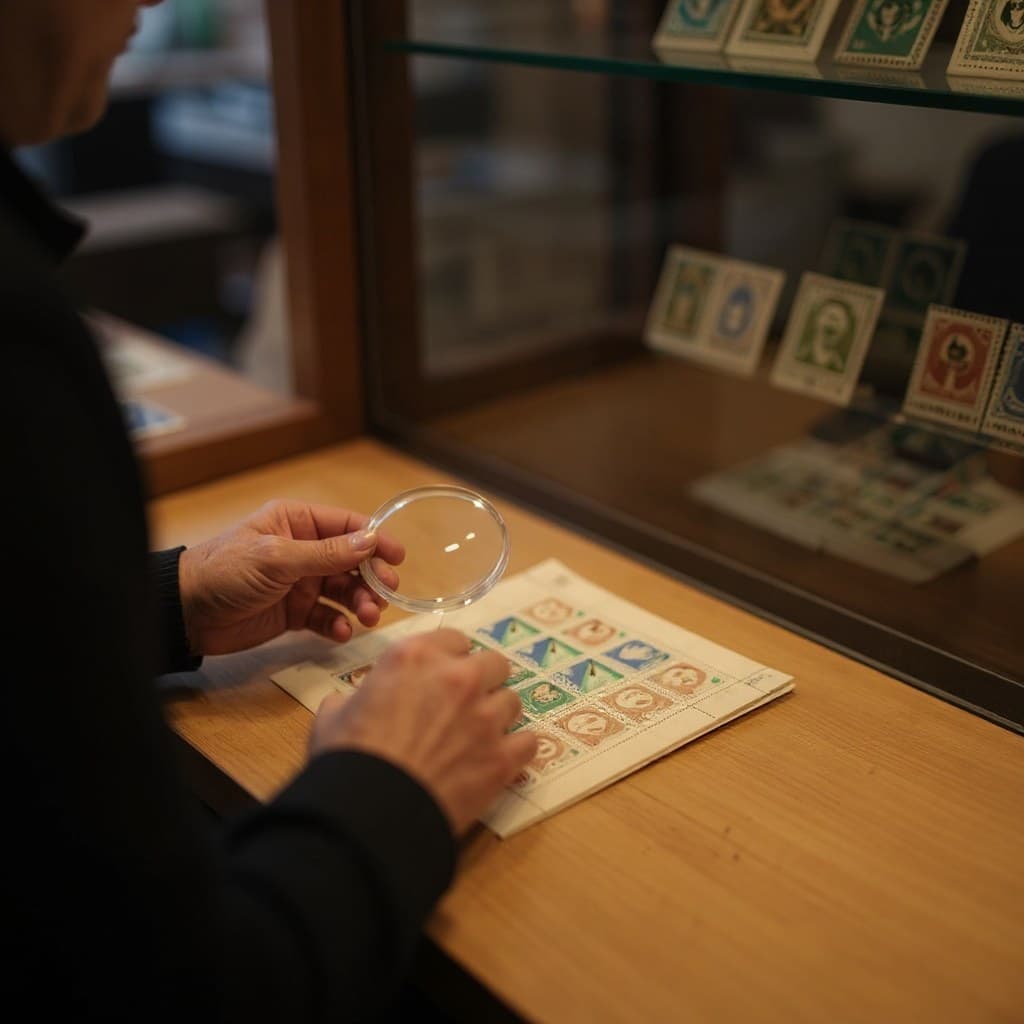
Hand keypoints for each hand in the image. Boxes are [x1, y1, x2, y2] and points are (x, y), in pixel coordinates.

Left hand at [178, 500, 404, 655]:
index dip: (376, 541)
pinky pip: (327, 616)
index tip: (398, 558)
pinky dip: (338, 624)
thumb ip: (326, 553)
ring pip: (345, 590)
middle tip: (385, 595)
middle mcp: (304, 550)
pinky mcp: (295, 613)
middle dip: (371, 578)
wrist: (185, 614)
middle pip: (353, 561)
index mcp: (298, 523)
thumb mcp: (277, 558)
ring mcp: (301, 582)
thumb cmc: (225, 572)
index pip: (348, 527)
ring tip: (368, 617)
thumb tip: (371, 541)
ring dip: (360, 603)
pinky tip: (342, 631)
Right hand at [310, 630, 538, 835]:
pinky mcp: (502, 758)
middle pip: (493, 663)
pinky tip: (500, 760)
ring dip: (498, 715)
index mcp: (415, 657)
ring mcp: (485, 717)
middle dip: (482, 681)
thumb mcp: (334, 715)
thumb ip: (353, 699)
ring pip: (513, 701)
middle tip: (465, 705)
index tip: (442, 677)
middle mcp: (458, 678)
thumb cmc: (346, 760)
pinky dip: (517, 750)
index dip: (449, 660)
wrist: (369, 812)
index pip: (455, 640)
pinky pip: (529, 742)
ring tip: (480, 736)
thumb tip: (348, 704)